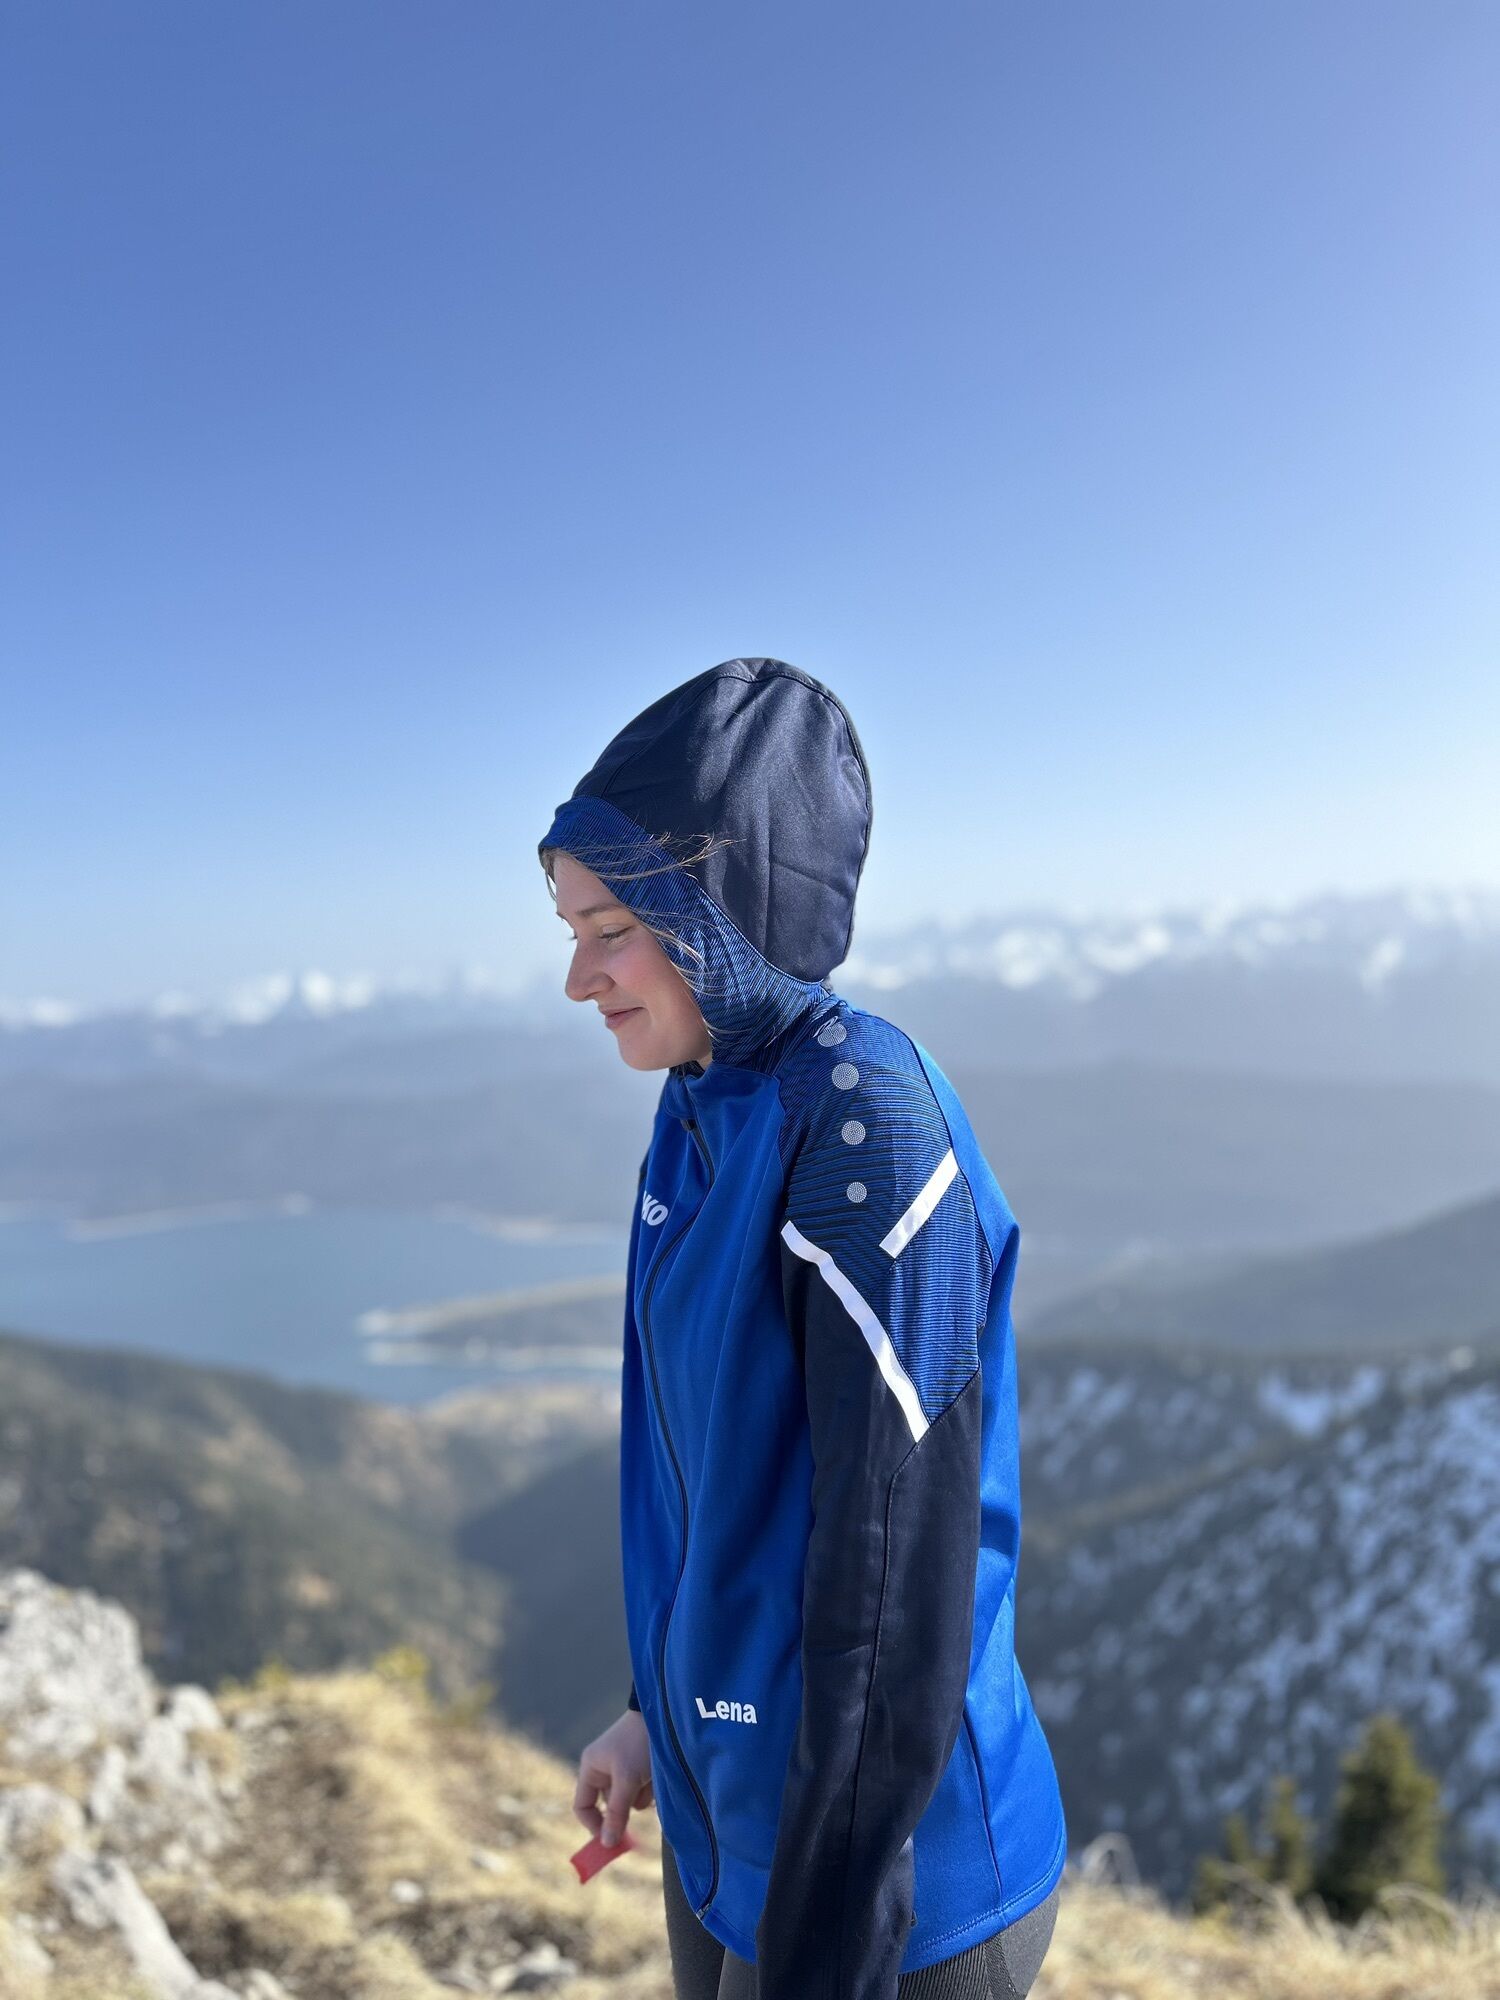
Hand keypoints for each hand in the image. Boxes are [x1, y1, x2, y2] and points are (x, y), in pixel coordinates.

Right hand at [574, 1707, 653, 1847]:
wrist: (664, 1715)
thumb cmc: (639, 1744)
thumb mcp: (626, 1780)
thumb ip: (617, 1813)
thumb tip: (607, 1844)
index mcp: (591, 1767)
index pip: (582, 1806)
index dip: (593, 1825)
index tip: (610, 1842)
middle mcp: (603, 1769)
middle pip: (609, 1806)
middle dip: (624, 1811)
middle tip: (636, 1829)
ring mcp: (623, 1769)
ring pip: (628, 1801)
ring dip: (640, 1797)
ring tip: (650, 1779)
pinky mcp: (640, 1769)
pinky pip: (642, 1792)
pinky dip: (650, 1789)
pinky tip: (657, 1775)